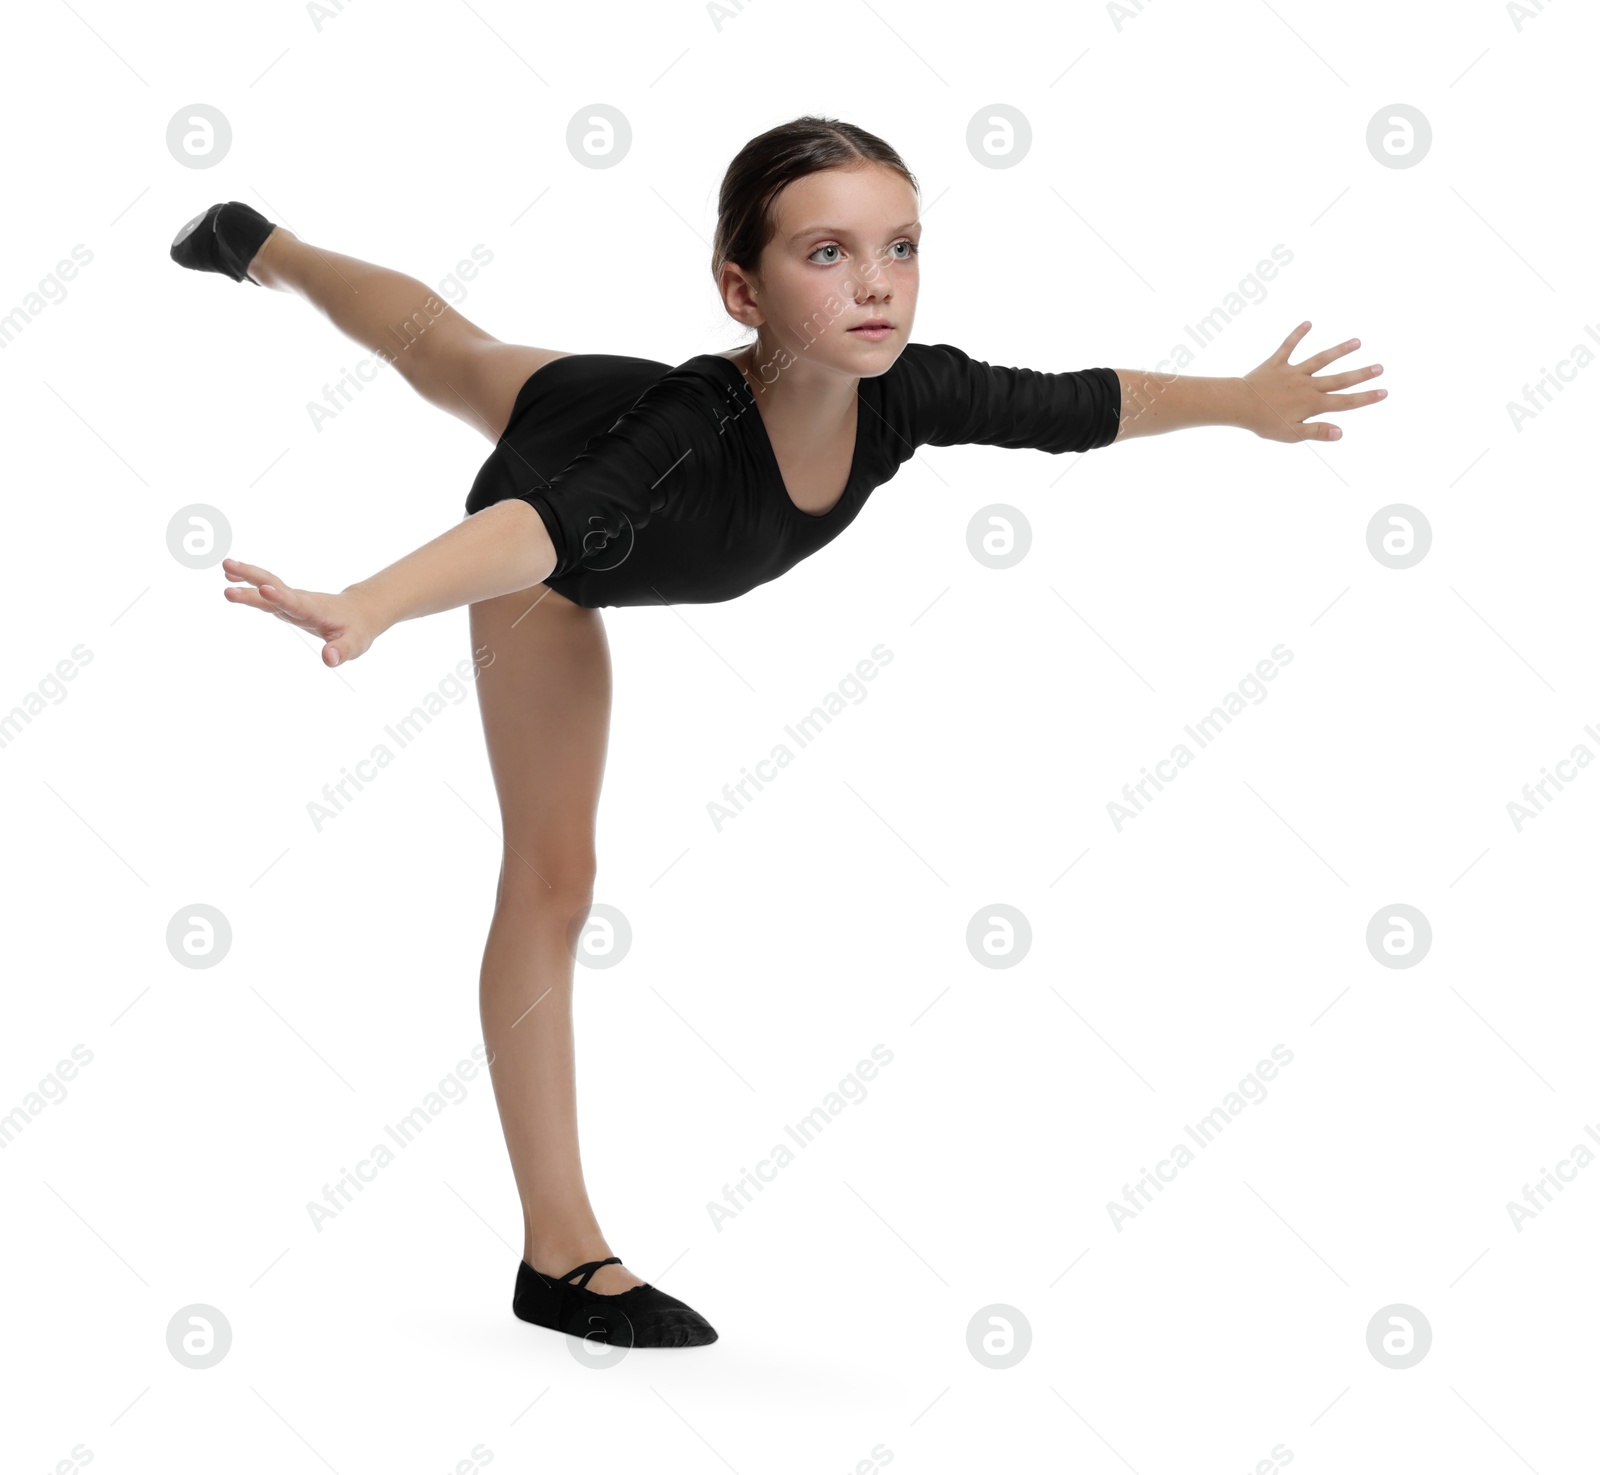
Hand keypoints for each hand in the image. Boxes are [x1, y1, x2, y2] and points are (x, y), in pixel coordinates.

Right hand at [221, 557, 377, 666]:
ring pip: (268, 583)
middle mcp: (300, 600)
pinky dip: (248, 582)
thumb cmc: (355, 631)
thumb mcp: (353, 645)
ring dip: (246, 574)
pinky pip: (265, 589)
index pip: (295, 603)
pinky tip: (230, 577)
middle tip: (228, 568)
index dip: (280, 597)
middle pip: (275, 585)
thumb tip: (329, 659)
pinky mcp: (286, 601)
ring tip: (225, 566)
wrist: (358, 613)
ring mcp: (292, 598)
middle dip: (252, 578)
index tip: (265, 589)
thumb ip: (340, 651)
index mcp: (314, 611)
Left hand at [1240, 322, 1386, 442]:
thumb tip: (1342, 433)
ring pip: (1320, 359)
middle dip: (1361, 374)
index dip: (1366, 398)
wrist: (1239, 405)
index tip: (1384, 392)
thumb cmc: (1264, 422)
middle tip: (1380, 367)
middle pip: (1339, 379)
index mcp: (1313, 404)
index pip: (1345, 402)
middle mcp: (1307, 385)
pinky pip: (1288, 346)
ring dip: (1339, 350)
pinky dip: (1297, 334)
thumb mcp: (1292, 434)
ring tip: (1357, 341)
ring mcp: (1293, 372)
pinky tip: (1308, 322)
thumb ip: (1317, 432)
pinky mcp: (1277, 363)